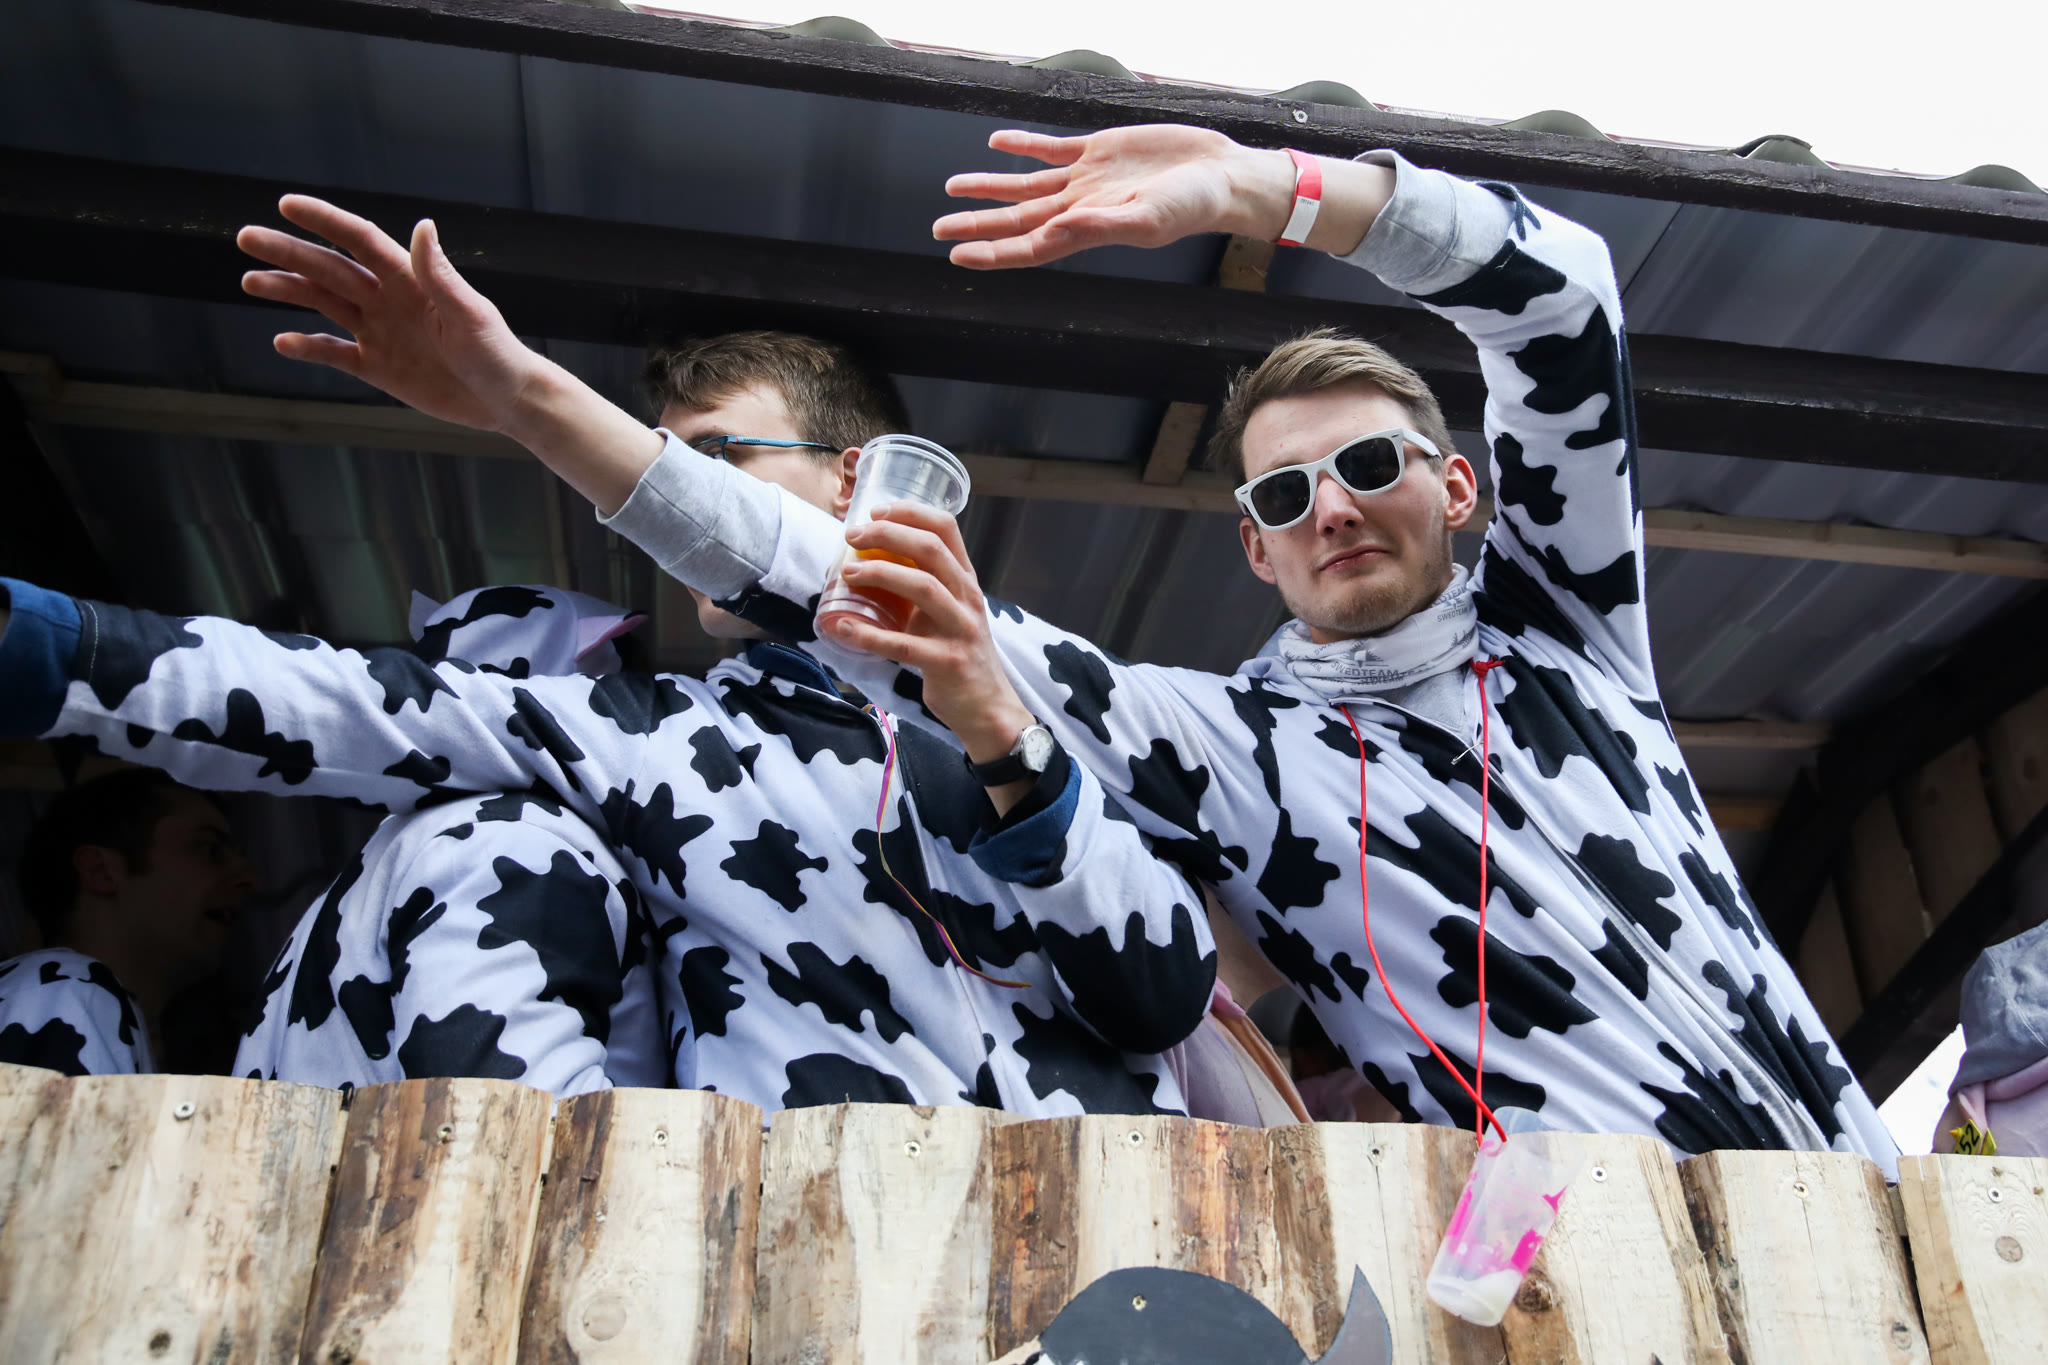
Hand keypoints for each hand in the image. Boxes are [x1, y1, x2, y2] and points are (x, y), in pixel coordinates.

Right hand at [238, 196, 541, 433]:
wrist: (507, 400)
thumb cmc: (497, 354)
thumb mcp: (471, 314)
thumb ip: (440, 275)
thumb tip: (422, 226)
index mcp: (411, 280)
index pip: (359, 241)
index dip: (324, 221)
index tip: (286, 204)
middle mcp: (389, 299)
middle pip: (330, 268)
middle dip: (288, 252)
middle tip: (246, 238)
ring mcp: (381, 332)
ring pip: (324, 304)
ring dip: (288, 291)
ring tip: (249, 281)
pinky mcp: (379, 367)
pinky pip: (334, 352)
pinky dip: (308, 347)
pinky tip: (282, 340)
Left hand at [823, 504, 1038, 808]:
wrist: (987, 707)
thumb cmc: (958, 654)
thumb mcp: (949, 612)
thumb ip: (923, 586)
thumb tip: (870, 562)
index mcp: (966, 580)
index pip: (946, 528)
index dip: (910, 512)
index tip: (876, 511)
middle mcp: (967, 598)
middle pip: (931, 549)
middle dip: (887, 535)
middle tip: (853, 537)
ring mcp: (960, 629)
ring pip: (922, 586)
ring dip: (880, 574)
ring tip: (847, 574)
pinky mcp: (947, 662)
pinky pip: (903, 645)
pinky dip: (869, 635)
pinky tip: (844, 628)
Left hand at [934, 125, 1294, 268]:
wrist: (1219, 173)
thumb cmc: (1192, 205)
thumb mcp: (1148, 217)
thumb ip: (1102, 224)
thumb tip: (1059, 229)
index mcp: (1088, 230)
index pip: (1030, 246)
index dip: (993, 252)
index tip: (959, 255)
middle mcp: (1080, 207)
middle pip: (1018, 218)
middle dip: (978, 223)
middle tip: (939, 229)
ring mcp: (1085, 179)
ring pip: (1026, 185)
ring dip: (990, 187)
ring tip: (953, 187)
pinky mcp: (1097, 151)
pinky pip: (1050, 150)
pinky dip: (1023, 147)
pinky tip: (997, 144)